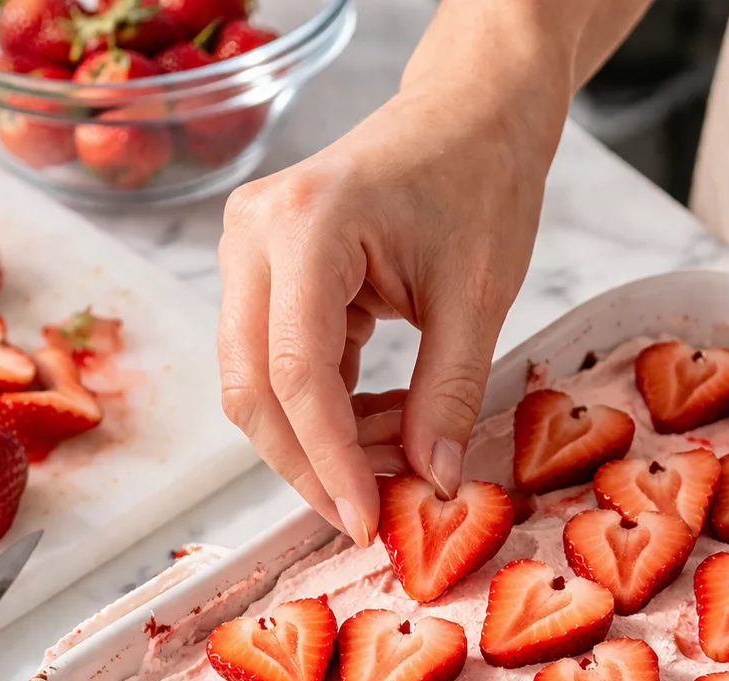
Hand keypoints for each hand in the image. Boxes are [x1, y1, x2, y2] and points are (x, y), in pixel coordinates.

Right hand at [217, 79, 556, 545]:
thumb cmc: (479, 178)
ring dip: (318, 441)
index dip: (329, 461)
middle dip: (308, 464)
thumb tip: (431, 485)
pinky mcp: (262, 274)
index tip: (366, 520)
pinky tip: (384, 423)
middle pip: (251, 389)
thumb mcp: (479, 296)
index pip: (297, 373)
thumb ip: (448, 396)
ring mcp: (248, 253)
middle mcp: (253, 235)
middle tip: (369, 512)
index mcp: (306, 224)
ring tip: (397, 458)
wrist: (469, 111)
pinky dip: (327, 411)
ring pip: (256, 386)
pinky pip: (277, 367)